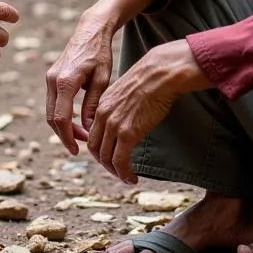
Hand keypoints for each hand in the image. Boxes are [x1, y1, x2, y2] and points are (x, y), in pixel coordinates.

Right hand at [45, 11, 116, 154]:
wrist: (90, 30)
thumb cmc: (100, 53)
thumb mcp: (103, 79)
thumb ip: (93, 104)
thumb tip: (87, 127)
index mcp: (65, 81)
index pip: (61, 117)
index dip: (67, 137)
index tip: (76, 151)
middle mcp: (53, 80)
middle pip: (52, 117)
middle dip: (64, 135)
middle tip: (81, 147)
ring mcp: (50, 77)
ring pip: (50, 111)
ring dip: (63, 126)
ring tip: (82, 136)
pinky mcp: (52, 76)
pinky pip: (53, 102)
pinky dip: (61, 115)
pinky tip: (76, 122)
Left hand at [85, 41, 208, 183]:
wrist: (159, 73)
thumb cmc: (150, 80)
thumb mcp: (127, 92)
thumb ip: (121, 106)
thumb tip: (128, 117)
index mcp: (101, 105)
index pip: (93, 134)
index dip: (100, 149)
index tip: (111, 156)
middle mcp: (103, 116)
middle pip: (95, 149)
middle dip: (105, 163)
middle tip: (118, 170)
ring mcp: (113, 125)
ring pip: (106, 158)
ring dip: (115, 172)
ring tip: (126, 177)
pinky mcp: (127, 133)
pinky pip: (120, 161)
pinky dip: (124, 173)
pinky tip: (132, 178)